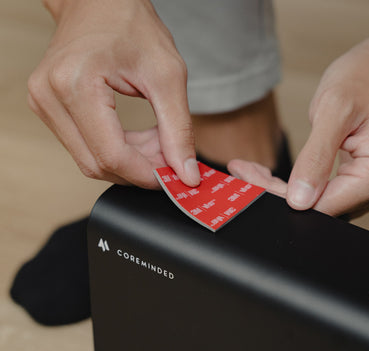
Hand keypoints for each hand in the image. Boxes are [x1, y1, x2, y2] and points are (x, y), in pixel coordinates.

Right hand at [28, 0, 199, 188]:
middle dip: (139, 169)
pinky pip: (86, 148)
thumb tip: (186, 174)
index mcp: (76, 84)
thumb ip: (178, 130)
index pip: (112, 155)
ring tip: (156, 141)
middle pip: (98, 164)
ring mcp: (44, 103)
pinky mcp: (50, 108)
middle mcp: (49, 96)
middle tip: (168, 155)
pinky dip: (117, 151)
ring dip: (129, 161)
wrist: (100, 0)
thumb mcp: (168, 75)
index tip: (174, 176)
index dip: (146, 174)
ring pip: (92, 161)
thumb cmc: (131, 24)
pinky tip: (138, 138)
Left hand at [229, 17, 368, 217]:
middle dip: (279, 192)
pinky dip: (300, 185)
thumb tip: (299, 199)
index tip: (252, 178)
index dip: (284, 196)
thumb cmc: (365, 78)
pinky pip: (326, 193)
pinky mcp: (363, 182)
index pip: (323, 205)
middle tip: (247, 172)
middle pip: (320, 207)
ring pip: (320, 202)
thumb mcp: (332, 111)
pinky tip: (278, 175)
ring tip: (256, 172)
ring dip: (286, 190)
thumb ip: (316, 158)